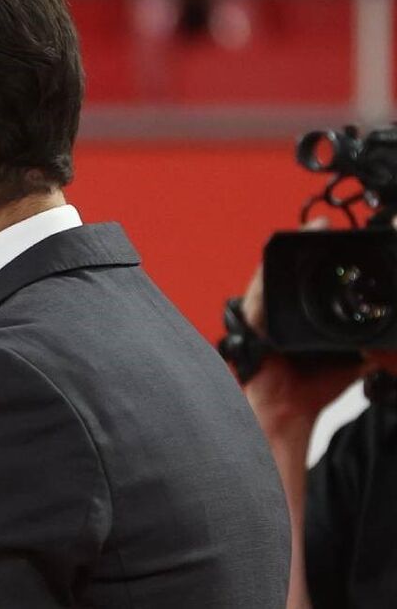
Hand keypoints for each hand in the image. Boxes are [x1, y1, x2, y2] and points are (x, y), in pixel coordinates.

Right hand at [238, 217, 359, 432]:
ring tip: (307, 231)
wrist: (291, 412)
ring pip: (273, 278)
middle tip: (322, 225)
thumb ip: (372, 347)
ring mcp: (265, 316)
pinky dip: (267, 280)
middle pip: (289, 272)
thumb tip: (392, 342)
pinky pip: (258, 298)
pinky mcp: (254, 325)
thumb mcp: (355, 361)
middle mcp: (281, 312)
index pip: (311, 280)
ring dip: (287, 254)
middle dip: (305, 246)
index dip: (324, 256)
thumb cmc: (313, 390)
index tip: (342, 238)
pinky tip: (275, 262)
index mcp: (302, 317)